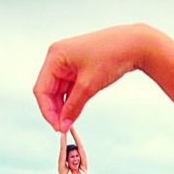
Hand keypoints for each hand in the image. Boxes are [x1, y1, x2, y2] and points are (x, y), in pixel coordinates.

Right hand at [33, 24, 149, 131]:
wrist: (132, 45)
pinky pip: (68, 89)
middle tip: (63, 128)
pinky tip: (74, 113)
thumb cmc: (110, 57)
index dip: (47, 110)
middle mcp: (58, 58)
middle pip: (48, 91)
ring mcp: (67, 63)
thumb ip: (73, 107)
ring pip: (58, 92)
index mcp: (55, 56)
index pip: (41, 89)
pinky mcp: (77, 68)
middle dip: (55, 110)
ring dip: (62, 108)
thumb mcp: (88, 86)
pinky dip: (70, 102)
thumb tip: (63, 126)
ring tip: (69, 123)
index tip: (57, 127)